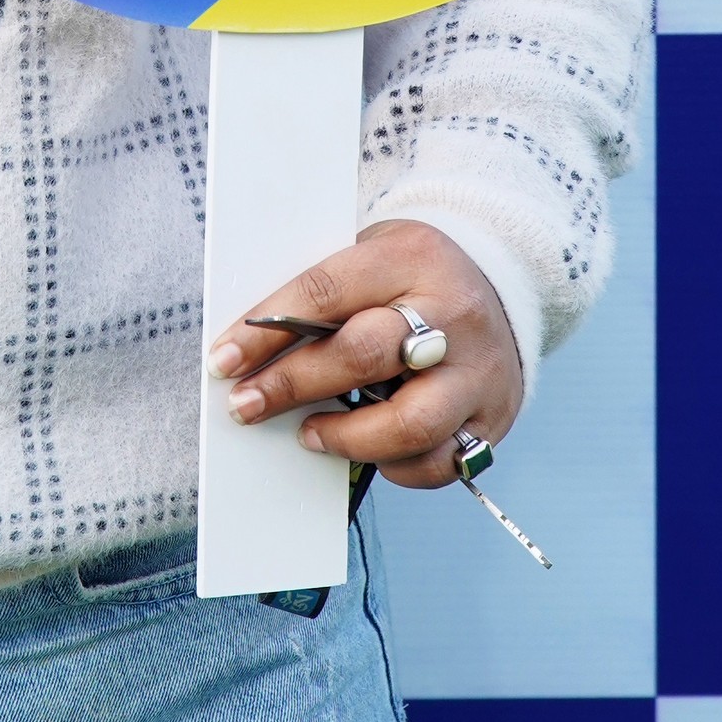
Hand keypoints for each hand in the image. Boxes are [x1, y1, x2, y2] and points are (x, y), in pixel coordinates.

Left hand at [207, 221, 522, 491]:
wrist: (498, 288)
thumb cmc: (410, 276)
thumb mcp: (371, 255)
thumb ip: (321, 294)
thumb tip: (247, 349)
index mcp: (411, 256)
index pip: (324, 292)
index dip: (265, 332)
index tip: (223, 361)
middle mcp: (453, 312)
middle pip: (362, 356)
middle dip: (292, 386)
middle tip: (247, 404)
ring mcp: (478, 370)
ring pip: (408, 424)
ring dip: (344, 437)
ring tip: (309, 434)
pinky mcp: (493, 419)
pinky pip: (438, 463)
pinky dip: (394, 466)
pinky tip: (368, 449)